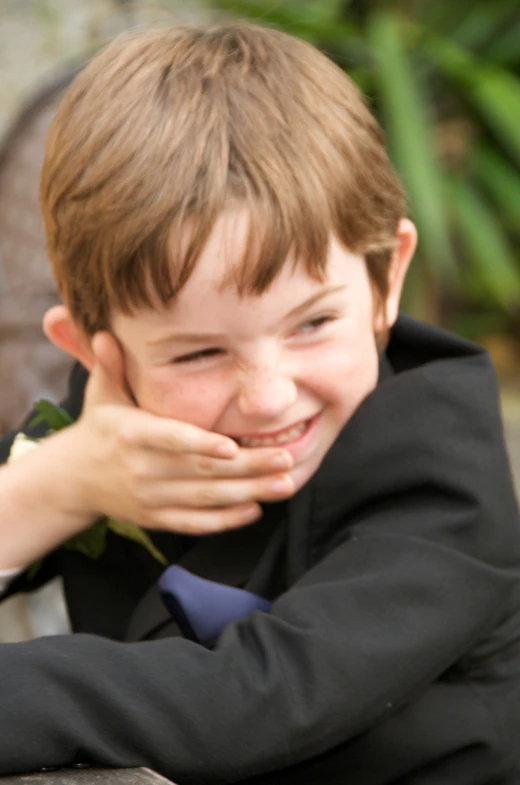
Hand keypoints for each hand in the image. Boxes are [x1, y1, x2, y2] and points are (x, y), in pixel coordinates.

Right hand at [71, 332, 293, 534]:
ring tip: (284, 484)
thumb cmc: (100, 428)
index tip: (232, 447)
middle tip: (285, 459)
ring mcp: (149, 498)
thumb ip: (110, 366)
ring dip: (248, 493)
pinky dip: (224, 520)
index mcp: (130, 435)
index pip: (170, 440)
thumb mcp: (100, 394)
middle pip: (200, 472)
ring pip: (204, 499)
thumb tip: (104, 334)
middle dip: (247, 467)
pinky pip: (194, 523)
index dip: (201, 445)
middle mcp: (141, 470)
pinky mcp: (156, 519)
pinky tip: (254, 510)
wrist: (75, 480)